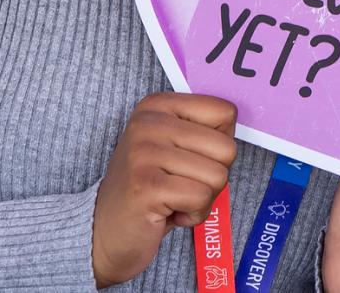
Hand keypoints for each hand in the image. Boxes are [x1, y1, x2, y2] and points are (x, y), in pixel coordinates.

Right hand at [89, 92, 237, 287]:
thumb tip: (235, 119)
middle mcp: (147, 123)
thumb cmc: (151, 189)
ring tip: (173, 199)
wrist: (104, 233)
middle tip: (181, 185)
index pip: (225, 113)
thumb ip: (203, 130)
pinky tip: (168, 213)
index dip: (219, 146)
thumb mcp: (174, 146)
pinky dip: (193, 215)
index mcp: (157, 106)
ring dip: (203, 198)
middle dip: (213, 177)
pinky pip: (202, 198)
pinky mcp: (146, 186)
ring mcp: (143, 153)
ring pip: (218, 176)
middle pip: (226, 148)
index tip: (189, 159)